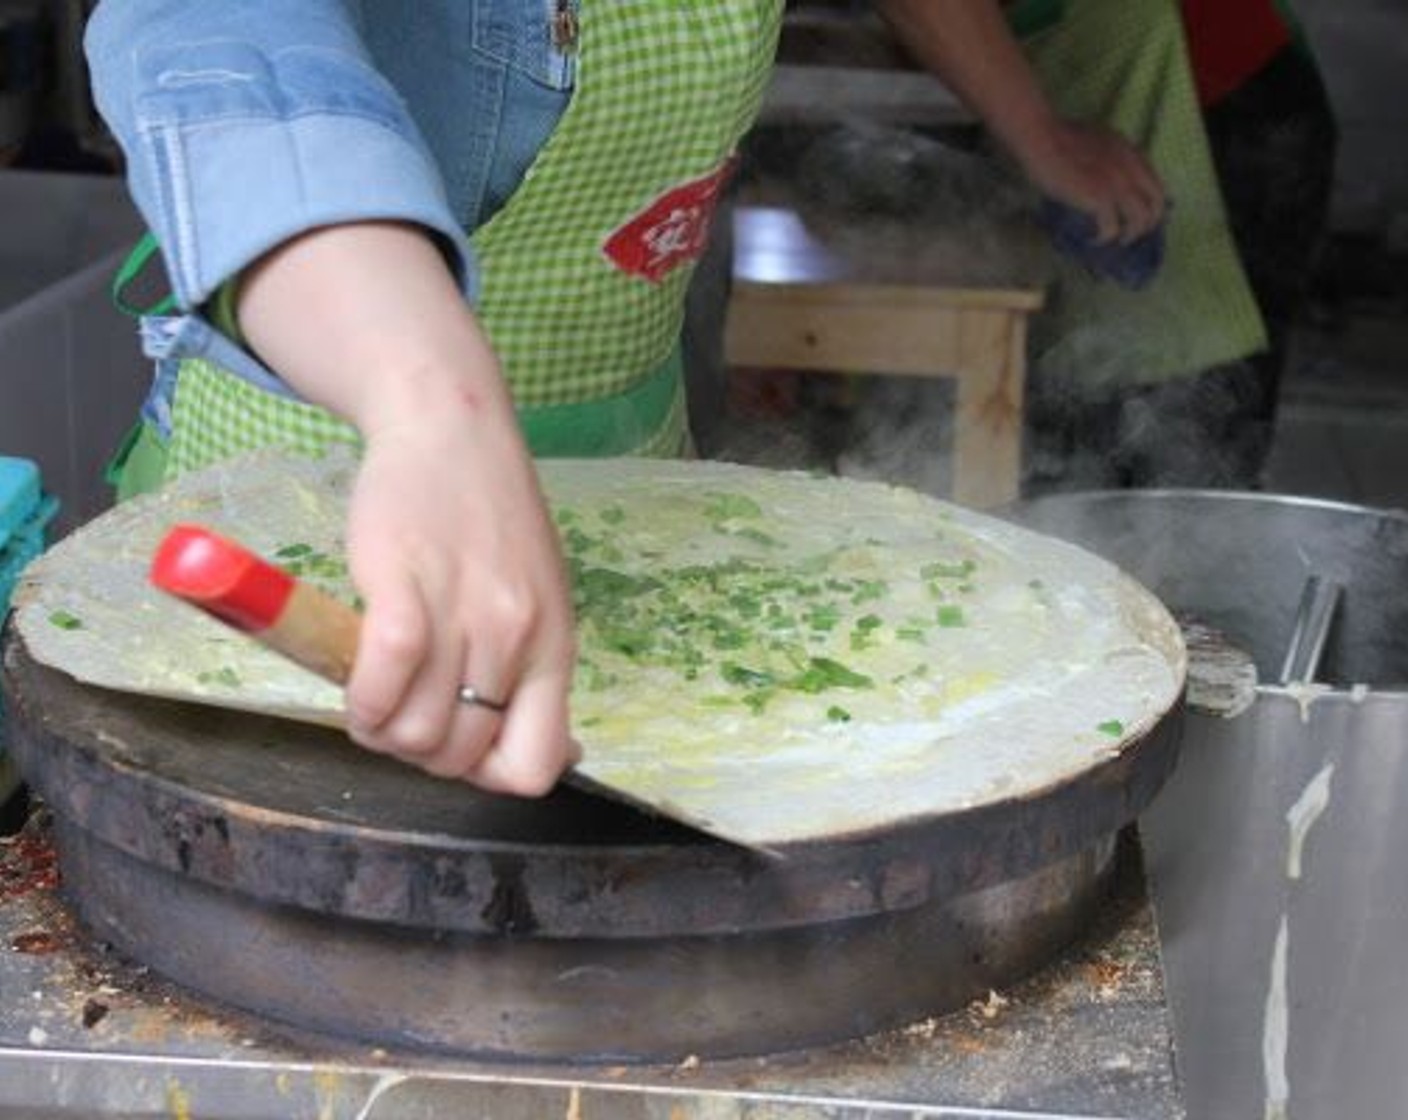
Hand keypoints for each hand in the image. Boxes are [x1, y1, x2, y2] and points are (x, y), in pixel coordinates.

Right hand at [344, 383, 579, 794]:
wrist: (451, 427)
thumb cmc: (489, 517)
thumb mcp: (539, 598)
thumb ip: (534, 670)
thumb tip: (560, 754)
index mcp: (554, 647)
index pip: (538, 763)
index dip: (490, 778)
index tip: (460, 753)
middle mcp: (516, 637)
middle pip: (462, 756)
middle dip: (422, 755)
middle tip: (402, 717)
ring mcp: (463, 613)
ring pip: (418, 733)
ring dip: (383, 733)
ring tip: (374, 700)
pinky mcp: (404, 588)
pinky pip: (383, 683)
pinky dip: (362, 704)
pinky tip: (356, 688)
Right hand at [1018, 118, 1165, 244]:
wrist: (1044, 139)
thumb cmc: (1058, 138)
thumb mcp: (1095, 142)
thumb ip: (1107, 158)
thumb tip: (1101, 178)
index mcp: (1131, 153)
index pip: (1156, 184)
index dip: (1151, 205)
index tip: (1137, 217)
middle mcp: (1132, 168)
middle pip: (1156, 205)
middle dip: (1147, 225)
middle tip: (1129, 235)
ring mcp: (1118, 184)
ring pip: (1139, 221)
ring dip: (1128, 235)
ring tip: (1112, 241)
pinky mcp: (1100, 198)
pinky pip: (1111, 228)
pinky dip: (1103, 238)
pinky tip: (1092, 240)